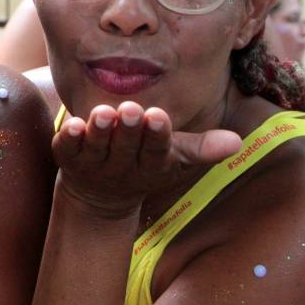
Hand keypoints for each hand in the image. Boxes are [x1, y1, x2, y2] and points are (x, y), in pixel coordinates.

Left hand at [53, 102, 241, 217]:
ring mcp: (93, 164)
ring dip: (99, 132)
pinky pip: (66, 150)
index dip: (156, 136)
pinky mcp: (68, 158)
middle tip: (130, 109)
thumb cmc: (144, 162)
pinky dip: (68, 139)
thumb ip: (202, 148)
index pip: (155, 152)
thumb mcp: (175, 158)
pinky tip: (70, 124)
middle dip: (128, 130)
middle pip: (125, 148)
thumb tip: (238, 141)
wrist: (100, 195)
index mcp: (150, 165)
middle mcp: (121, 166)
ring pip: (96, 149)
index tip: (158, 116)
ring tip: (102, 113)